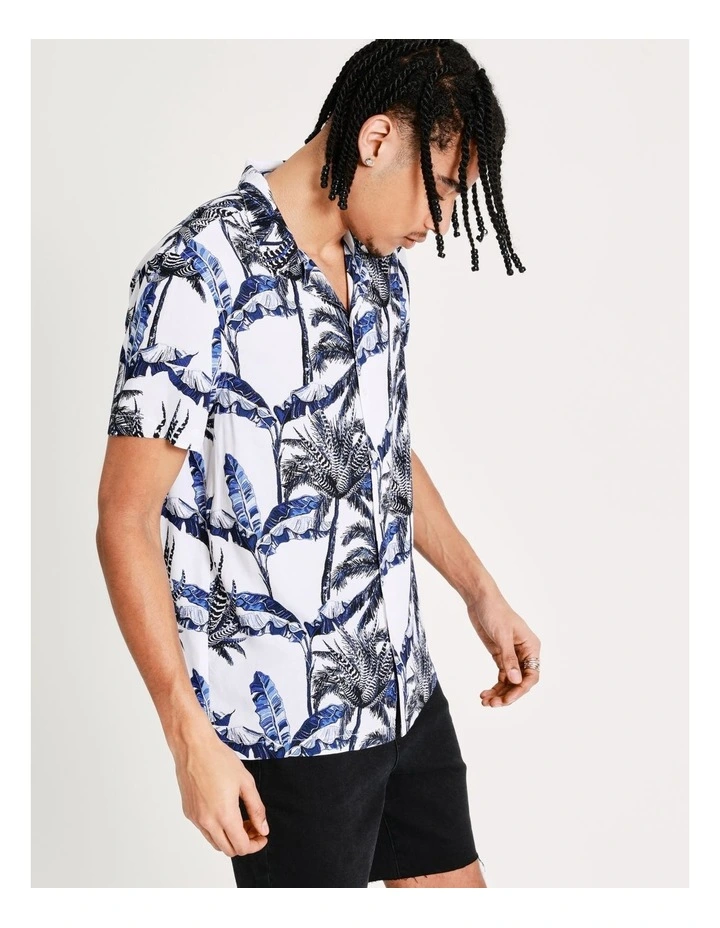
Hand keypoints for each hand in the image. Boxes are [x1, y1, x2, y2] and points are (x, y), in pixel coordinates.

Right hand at [173, 731, 269, 855]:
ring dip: (230, 838)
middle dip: (244, 843)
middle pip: (228, 849)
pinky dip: (217, 830)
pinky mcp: (189, 813)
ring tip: (241, 820)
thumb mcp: (246, 782)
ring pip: (215, 843)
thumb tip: (263, 829)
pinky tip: (225, 812)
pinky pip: (205, 831)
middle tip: (254, 827)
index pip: (241, 846)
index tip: (262, 836)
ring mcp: (196, 819)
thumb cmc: (219, 760)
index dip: (255, 845)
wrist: (194, 748)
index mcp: (224, 814)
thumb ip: (256, 809)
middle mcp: (208, 821)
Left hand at [466, 586, 540, 706]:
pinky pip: (502, 675)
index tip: (506, 700)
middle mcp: (524, 653)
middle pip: (520, 681)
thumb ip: (509, 659)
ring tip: (485, 702)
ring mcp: (512, 655)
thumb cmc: (495, 611)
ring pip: (510, 681)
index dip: (520, 690)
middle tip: (492, 704)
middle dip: (508, 694)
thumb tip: (516, 681)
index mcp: (531, 647)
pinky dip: (495, 685)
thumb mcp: (502, 635)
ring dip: (500, 692)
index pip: (532, 675)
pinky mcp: (500, 655)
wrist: (480, 599)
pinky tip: (484, 694)